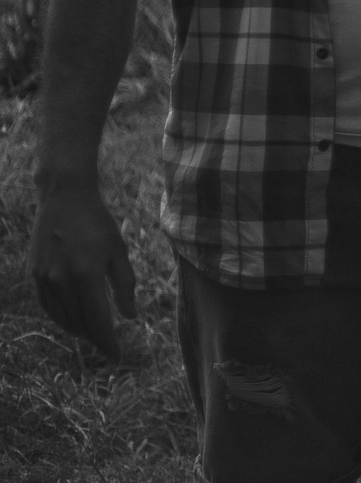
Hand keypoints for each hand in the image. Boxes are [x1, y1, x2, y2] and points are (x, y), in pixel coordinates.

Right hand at [30, 181, 135, 359]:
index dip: (108, 342)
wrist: (64, 198)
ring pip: (61, 318)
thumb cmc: (98, 223)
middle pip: (78, 324)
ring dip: (78, 330)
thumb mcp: (118, 251)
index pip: (98, 321)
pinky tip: (72, 318)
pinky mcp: (34, 275)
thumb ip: (124, 285)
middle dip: (95, 338)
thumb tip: (130, 317)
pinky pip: (48, 306)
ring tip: (93, 334)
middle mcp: (61, 281)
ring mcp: (43, 279)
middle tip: (108, 345)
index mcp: (86, 275)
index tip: (118, 357)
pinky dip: (61, 317)